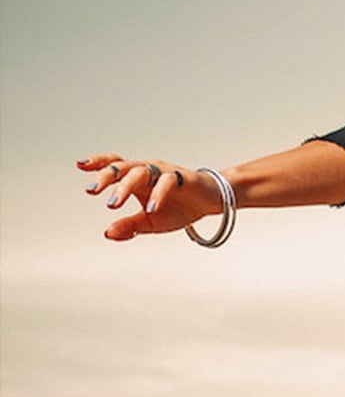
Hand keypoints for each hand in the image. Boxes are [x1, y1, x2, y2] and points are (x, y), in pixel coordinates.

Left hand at [77, 154, 223, 242]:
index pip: (116, 165)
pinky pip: (167, 182)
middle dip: (106, 177)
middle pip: (124, 166)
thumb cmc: (178, 208)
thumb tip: (107, 232)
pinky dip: (157, 194)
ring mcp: (165, 172)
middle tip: (91, 190)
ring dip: (125, 186)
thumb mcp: (150, 222)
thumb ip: (129, 226)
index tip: (81, 165)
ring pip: (141, 171)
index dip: (99, 163)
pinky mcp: (183, 178)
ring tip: (113, 203)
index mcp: (138, 179)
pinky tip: (150, 208)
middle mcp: (149, 171)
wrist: (211, 202)